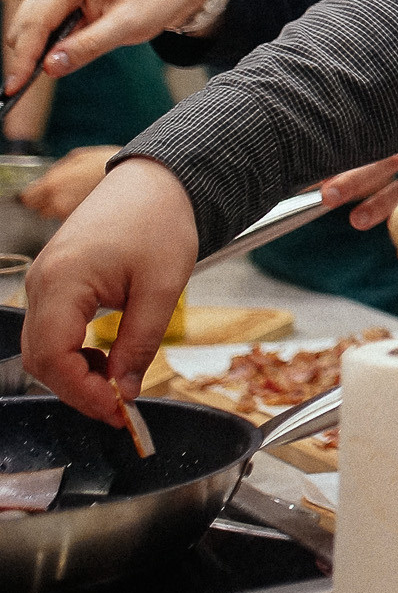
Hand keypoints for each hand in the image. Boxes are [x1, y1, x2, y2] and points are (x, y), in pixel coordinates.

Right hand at [4, 0, 209, 100]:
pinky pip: (40, 30)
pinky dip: (46, 47)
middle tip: (27, 89)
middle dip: (27, 57)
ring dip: (37, 52)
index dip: (23, 58)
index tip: (13, 88)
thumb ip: (87, 46)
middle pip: (23, 27)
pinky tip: (59, 58)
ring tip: (53, 68)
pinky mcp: (55, 0)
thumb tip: (49, 68)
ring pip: (27, 30)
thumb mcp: (127, 26)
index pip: (35, 23)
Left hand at [19, 145, 117, 220]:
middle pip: (40, 210)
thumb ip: (57, 169)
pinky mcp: (83, 222)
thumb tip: (44, 179)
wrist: (133, 177)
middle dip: (48, 202)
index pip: (27, 199)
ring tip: (79, 197)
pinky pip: (71, 220)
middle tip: (65, 192)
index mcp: (52, 184)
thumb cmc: (107, 163)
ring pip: (55, 216)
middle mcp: (57, 203)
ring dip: (61, 209)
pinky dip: (76, 213)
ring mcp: (70, 215)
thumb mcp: (78, 156)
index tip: (41, 192)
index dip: (34, 195)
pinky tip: (88, 202)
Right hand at [20, 156, 197, 422]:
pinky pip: (51, 330)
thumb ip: (140, 342)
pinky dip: (72, 352)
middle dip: (77, 389)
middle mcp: (42, 283)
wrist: (158, 181)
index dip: (82, 392)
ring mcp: (44, 281)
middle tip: (119, 407)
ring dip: (74, 373)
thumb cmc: (161, 222)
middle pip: (40, 359)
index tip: (117, 411)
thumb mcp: (162, 287)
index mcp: (63, 282)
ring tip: (116, 383)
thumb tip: (125, 390)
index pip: (52, 358)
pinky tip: (104, 358)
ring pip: (42, 348)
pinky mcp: (54, 281)